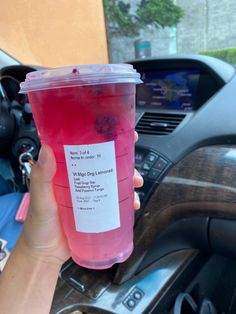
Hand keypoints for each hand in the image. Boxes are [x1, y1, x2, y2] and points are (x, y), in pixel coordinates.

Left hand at [19, 135, 142, 266]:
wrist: (45, 254)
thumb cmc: (38, 225)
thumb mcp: (40, 199)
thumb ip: (41, 177)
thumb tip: (47, 150)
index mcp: (66, 170)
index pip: (86, 148)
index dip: (103, 138)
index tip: (120, 133)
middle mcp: (80, 178)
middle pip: (105, 163)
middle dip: (124, 162)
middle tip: (133, 167)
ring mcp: (89, 194)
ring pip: (113, 181)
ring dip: (128, 180)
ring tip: (136, 185)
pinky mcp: (96, 209)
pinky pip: (114, 201)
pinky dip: (126, 200)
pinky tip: (132, 204)